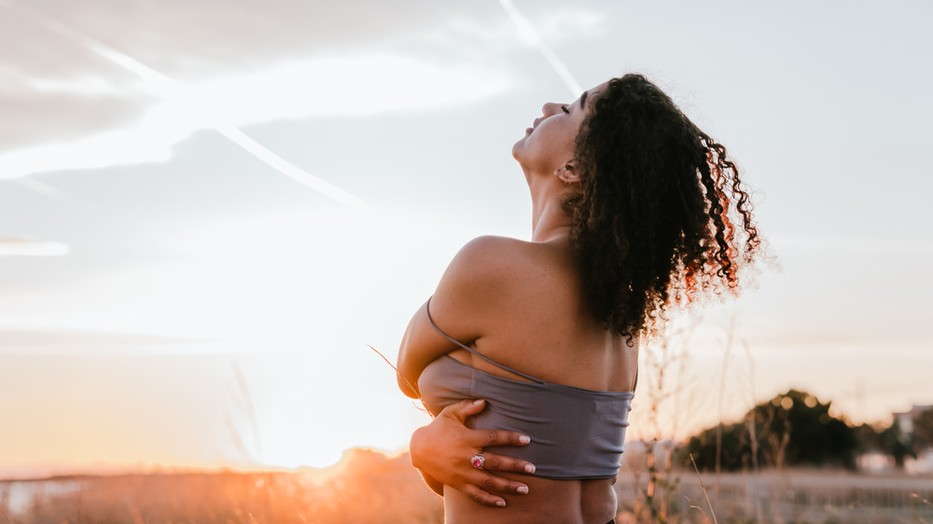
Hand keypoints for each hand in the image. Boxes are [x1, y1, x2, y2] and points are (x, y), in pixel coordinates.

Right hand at [409, 398, 535, 506]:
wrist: (419, 450)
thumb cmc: (438, 428)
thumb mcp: (450, 413)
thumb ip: (468, 407)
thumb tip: (485, 401)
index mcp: (467, 438)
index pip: (493, 437)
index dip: (510, 438)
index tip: (527, 439)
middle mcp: (467, 457)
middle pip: (495, 462)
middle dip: (515, 466)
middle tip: (533, 468)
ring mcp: (463, 473)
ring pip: (488, 481)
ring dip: (508, 486)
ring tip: (525, 489)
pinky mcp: (458, 484)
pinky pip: (475, 494)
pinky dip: (489, 500)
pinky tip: (503, 503)